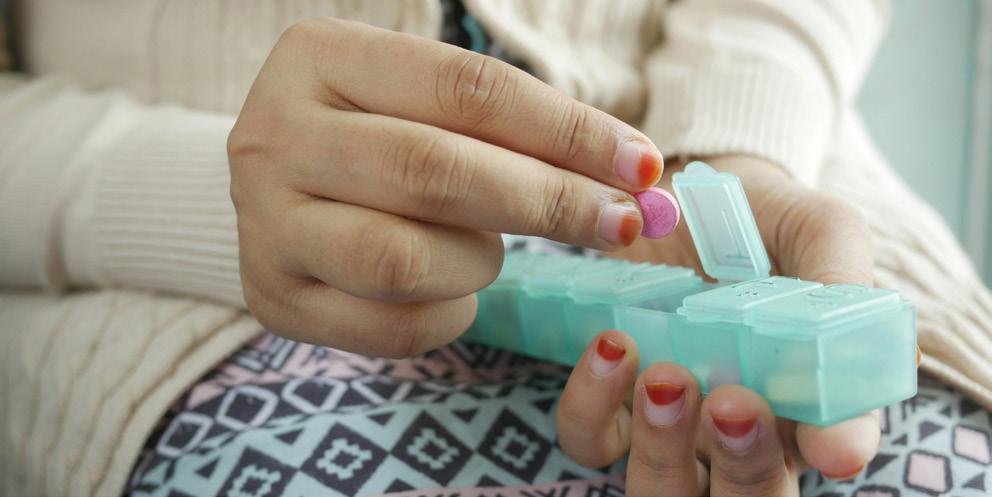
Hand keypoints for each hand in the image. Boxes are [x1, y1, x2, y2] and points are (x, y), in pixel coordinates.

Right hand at [227, 18, 664, 356]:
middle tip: (619, 223)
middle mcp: (275, 134)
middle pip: (434, 172)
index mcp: (321, 58)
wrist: (281, 187)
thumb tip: (637, 175)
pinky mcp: (272, 295)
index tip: (640, 165)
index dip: (566, 131)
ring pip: (404, 260)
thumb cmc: (379, 135)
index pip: (465, 89)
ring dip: (479, 263)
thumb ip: (518, 129)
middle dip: (548, 202)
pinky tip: (454, 291)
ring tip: (488, 250)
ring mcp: (263, 222)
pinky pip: (389, 325)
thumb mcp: (427, 102)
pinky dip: (449, 314)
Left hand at [557, 157, 879, 494]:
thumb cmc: (762, 218)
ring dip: (662, 448)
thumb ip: (841, 290)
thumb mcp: (819, 231)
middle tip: (733, 403)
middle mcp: (738, 427)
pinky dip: (592, 406)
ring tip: (664, 374)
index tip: (826, 441)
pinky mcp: (609, 399)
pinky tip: (610, 346)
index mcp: (806, 396)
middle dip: (744, 471)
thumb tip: (849, 405)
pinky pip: (588, 439)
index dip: (833, 450)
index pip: (832, 448)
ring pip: (662, 489)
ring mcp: (669, 422)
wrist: (680, 183)